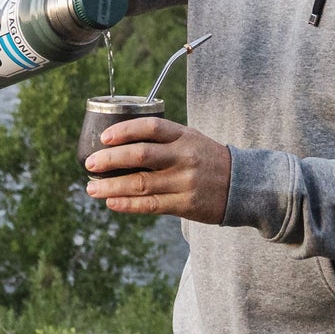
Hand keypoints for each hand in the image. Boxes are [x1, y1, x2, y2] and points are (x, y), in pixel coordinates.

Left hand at [85, 117, 230, 224]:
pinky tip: (112, 202)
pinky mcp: (186, 204)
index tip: (103, 137)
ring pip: (141, 183)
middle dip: (110, 160)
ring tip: (92, 188)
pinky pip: (151, 205)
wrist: (244, 185)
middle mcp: (185, 157)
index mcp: (185, 136)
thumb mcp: (192, 140)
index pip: (151, 128)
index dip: (124, 130)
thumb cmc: (209, 160)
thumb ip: (164, 140)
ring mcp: (186, 181)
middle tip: (89, 163)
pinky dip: (128, 204)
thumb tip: (121, 144)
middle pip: (141, 156)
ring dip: (111, 187)